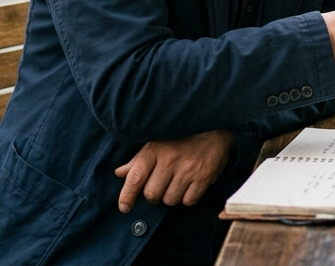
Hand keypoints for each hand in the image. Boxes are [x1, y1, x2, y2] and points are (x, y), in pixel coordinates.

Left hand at [114, 129, 233, 212]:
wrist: (215, 126)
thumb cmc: (182, 136)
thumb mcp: (157, 142)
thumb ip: (139, 160)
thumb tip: (119, 173)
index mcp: (155, 150)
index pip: (135, 178)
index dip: (127, 196)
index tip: (124, 207)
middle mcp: (170, 160)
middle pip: (152, 195)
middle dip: (155, 195)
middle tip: (162, 185)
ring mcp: (188, 169)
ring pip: (170, 200)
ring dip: (172, 196)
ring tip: (178, 183)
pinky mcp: (205, 177)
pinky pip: (189, 201)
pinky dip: (188, 198)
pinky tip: (190, 186)